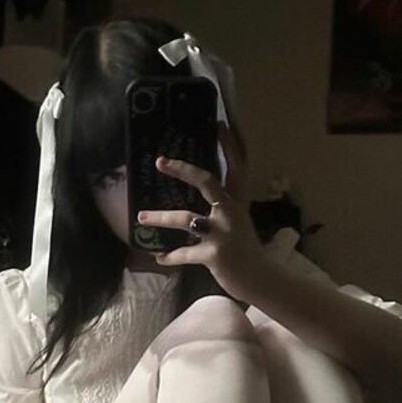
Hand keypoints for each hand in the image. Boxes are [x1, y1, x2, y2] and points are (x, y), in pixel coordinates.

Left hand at [137, 123, 269, 301]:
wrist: (260, 279)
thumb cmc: (246, 249)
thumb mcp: (240, 222)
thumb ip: (224, 208)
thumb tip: (201, 200)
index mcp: (239, 201)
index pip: (237, 167)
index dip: (230, 144)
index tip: (220, 122)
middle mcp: (231, 212)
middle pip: (208, 182)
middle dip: (183, 170)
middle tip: (160, 161)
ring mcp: (222, 233)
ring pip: (186, 218)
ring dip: (161, 217)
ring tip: (141, 217)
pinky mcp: (214, 255)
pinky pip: (185, 253)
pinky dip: (170, 256)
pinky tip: (159, 258)